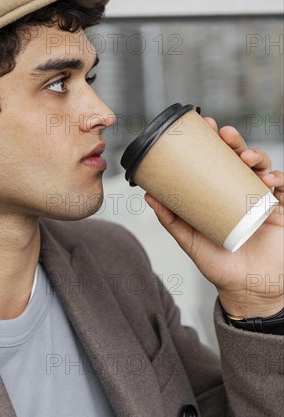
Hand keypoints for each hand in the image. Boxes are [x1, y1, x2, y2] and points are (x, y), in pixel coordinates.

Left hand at [144, 117, 282, 317]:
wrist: (247, 290)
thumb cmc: (219, 264)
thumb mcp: (190, 240)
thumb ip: (171, 219)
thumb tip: (147, 196)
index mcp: (219, 194)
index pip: (217, 161)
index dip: (214, 142)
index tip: (206, 125)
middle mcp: (240, 192)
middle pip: (239, 159)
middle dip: (235, 142)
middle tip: (225, 134)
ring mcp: (261, 199)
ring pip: (262, 168)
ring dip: (256, 156)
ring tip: (245, 158)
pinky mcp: (280, 210)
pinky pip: (283, 188)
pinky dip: (278, 180)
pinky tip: (269, 180)